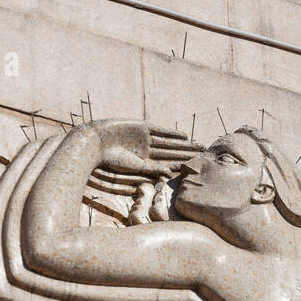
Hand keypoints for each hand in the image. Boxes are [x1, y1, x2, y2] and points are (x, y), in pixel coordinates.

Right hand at [87, 121, 201, 195]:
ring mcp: (144, 138)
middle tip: (204, 155)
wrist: (97, 141)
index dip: (181, 165)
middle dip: (187, 153)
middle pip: (171, 152)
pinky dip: (171, 133)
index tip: (195, 168)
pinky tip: (184, 136)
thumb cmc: (112, 159)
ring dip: (183, 144)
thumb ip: (152, 169)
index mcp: (144, 162)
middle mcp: (146, 150)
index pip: (167, 163)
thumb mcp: (134, 166)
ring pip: (169, 142)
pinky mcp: (141, 127)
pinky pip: (160, 130)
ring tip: (199, 146)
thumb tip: (169, 173)